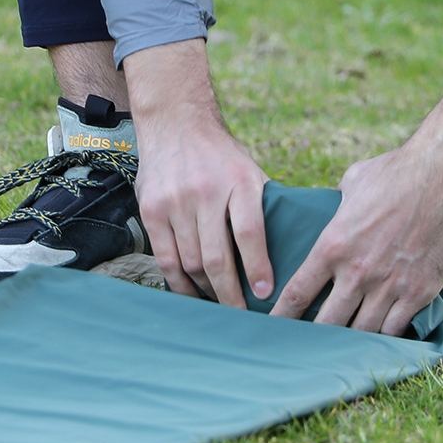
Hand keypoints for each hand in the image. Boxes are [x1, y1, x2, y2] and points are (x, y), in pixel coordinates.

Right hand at [123, 39, 272, 308]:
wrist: (175, 123)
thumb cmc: (221, 156)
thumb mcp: (250, 171)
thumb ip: (263, 207)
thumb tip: (292, 251)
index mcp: (239, 182)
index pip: (249, 233)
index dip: (257, 268)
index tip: (265, 295)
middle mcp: (206, 192)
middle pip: (217, 257)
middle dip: (231, 295)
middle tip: (242, 318)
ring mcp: (175, 202)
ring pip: (191, 263)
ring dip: (207, 291)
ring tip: (221, 307)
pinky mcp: (151, 211)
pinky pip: (166, 259)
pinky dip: (179, 285)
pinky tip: (192, 297)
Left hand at [271, 83, 442, 334]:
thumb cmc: (396, 172)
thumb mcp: (353, 183)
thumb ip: (338, 202)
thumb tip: (335, 203)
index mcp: (333, 246)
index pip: (297, 294)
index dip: (282, 317)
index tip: (273, 328)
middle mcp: (357, 272)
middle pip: (326, 323)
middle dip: (315, 337)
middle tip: (309, 345)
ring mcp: (389, 285)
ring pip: (362, 331)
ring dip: (351, 339)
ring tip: (344, 347)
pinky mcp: (419, 292)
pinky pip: (396, 328)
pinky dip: (386, 334)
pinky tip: (381, 334)